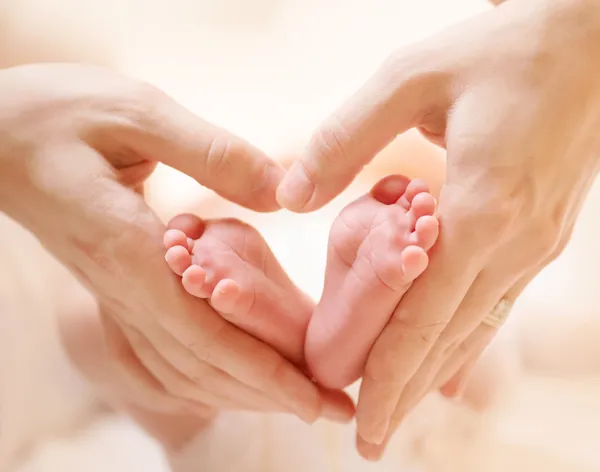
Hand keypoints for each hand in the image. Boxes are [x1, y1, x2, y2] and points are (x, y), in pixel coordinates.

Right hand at [0, 63, 351, 421]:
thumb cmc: (55, 114)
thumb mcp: (137, 113)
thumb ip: (211, 153)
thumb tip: (282, 190)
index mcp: (129, 248)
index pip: (205, 331)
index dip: (264, 371)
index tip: (315, 398)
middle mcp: (122, 285)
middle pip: (201, 363)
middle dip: (268, 392)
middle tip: (331, 409)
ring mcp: (116, 291)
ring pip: (181, 364)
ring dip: (240, 387)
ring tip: (296, 398)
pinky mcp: (116, 284)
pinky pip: (161, 346)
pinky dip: (203, 370)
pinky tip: (232, 376)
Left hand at [276, 0, 599, 456]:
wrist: (591, 43)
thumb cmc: (500, 53)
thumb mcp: (410, 79)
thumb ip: (345, 138)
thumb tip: (290, 196)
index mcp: (482, 210)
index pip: (424, 318)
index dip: (389, 376)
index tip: (363, 427)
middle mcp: (515, 243)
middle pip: (451, 339)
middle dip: (408, 393)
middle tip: (371, 442)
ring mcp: (535, 245)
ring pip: (476, 329)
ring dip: (435, 373)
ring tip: (400, 411)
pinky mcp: (541, 235)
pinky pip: (496, 303)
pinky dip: (464, 339)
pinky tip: (451, 364)